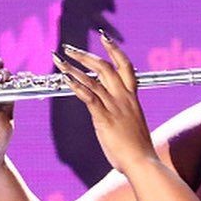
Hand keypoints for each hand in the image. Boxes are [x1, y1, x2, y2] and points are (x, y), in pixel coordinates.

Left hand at [52, 37, 153, 173]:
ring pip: (93, 80)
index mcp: (132, 99)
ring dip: (73, 68)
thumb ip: (123, 115)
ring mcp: (114, 108)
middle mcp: (124, 99)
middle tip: (70, 48)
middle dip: (86, 55)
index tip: (104, 37)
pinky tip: (65, 78)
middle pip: (105, 67)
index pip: (125, 67)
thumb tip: (111, 115)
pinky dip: (76, 86)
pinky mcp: (105, 119)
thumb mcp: (133, 126)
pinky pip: (89, 97)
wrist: (142, 162)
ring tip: (59, 60)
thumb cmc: (138, 150)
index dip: (115, 50)